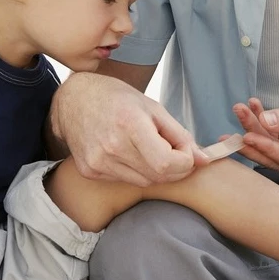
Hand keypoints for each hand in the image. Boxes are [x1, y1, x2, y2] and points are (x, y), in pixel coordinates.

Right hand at [50, 73, 209, 186]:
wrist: (73, 100)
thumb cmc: (116, 98)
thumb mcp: (152, 108)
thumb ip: (180, 135)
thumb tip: (204, 160)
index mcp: (129, 124)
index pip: (168, 163)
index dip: (184, 162)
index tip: (185, 151)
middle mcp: (111, 146)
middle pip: (158, 176)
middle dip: (174, 168)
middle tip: (171, 151)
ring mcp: (97, 161)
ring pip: (143, 181)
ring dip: (154, 170)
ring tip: (147, 148)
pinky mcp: (89, 171)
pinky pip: (124, 180)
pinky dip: (134, 170)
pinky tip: (127, 152)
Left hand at [230, 86, 278, 183]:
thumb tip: (265, 121)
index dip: (267, 147)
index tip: (247, 137)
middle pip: (273, 157)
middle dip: (251, 140)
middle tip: (228, 135)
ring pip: (267, 145)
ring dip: (251, 127)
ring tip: (240, 109)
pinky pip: (268, 135)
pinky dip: (258, 121)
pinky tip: (251, 106)